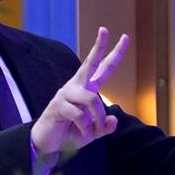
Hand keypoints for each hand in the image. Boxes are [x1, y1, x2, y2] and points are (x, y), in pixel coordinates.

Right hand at [30, 27, 129, 161]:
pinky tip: (83, 133)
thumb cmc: (71, 133)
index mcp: (86, 89)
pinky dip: (86, 128)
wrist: (48, 144)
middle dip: (99, 47)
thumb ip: (104, 127)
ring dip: (97, 118)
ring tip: (94, 131)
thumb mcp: (93, 132)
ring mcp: (66, 94)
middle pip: (90, 63)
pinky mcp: (58, 105)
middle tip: (105, 29)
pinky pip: (80, 115)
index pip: (102, 68)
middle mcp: (76, 87)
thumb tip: (113, 120)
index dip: (114, 54)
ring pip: (91, 99)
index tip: (125, 38)